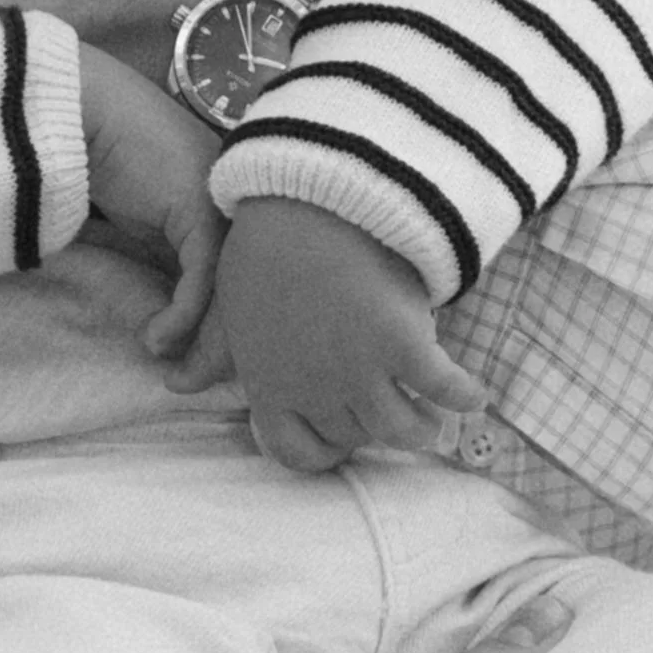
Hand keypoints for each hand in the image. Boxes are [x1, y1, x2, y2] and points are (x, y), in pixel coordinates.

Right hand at [78, 47, 223, 359]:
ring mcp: (217, 199)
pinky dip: (183, 315)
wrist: (66, 109)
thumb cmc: (87, 159)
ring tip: (176, 376)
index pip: (232, 276)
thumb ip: (149, 260)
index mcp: (213, 199)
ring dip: (204, 342)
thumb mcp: (125, 223)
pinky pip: (203, 276)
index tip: (187, 367)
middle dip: (218, 347)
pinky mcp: (199, 205)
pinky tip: (156, 339)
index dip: (216, 328)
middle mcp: (225, 199)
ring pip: (229, 288)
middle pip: (242, 287)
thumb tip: (160, 324)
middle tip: (186, 385)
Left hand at [169, 198, 488, 469]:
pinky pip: (447, 390)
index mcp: (270, 386)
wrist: (310, 201)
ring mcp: (365, 372)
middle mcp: (318, 392)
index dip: (324, 449)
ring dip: (424, 427)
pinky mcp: (406, 346)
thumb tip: (175, 385)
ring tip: (434, 418)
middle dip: (373, 426)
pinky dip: (466, 396)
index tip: (342, 434)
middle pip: (356, 435)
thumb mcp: (226, 305)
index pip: (297, 452)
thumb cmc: (263, 247)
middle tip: (392, 407)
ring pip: (406, 430)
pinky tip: (476, 395)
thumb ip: (212, 352)